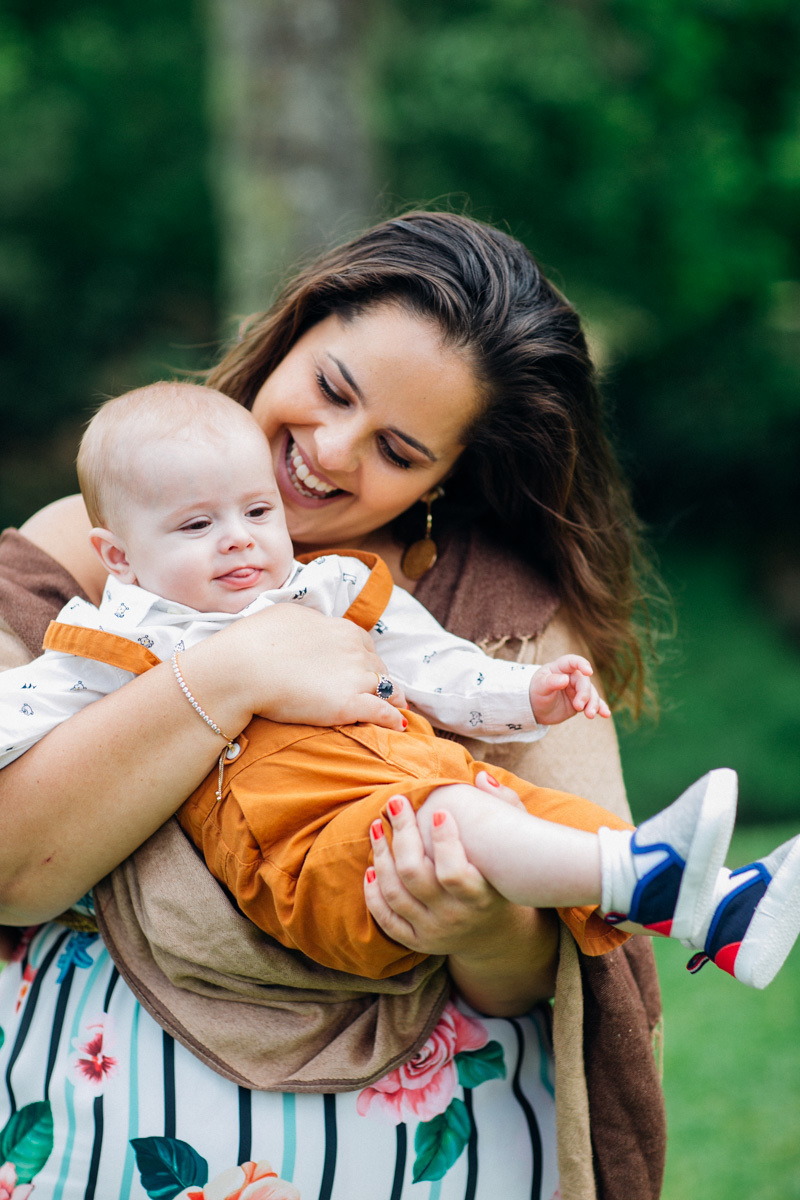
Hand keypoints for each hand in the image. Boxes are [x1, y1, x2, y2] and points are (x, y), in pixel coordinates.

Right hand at [213, 604, 407, 730]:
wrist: (242, 667)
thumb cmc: (256, 640)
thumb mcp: (289, 616)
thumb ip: (310, 623)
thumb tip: (313, 626)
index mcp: (343, 629)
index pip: (365, 645)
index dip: (366, 660)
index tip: (365, 671)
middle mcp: (355, 650)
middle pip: (378, 667)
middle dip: (380, 680)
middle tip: (383, 694)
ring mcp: (355, 677)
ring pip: (386, 689)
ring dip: (392, 699)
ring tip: (397, 710)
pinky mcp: (349, 704)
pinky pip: (382, 713)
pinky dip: (392, 719)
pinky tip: (397, 726)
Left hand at [364, 776, 518, 958]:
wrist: (498, 934)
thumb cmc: (504, 878)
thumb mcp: (516, 848)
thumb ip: (505, 808)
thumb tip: (480, 776)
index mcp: (481, 897)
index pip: (453, 872)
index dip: (443, 841)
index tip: (435, 811)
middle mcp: (455, 917)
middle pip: (415, 875)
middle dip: (402, 834)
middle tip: (395, 803)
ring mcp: (433, 931)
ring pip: (395, 893)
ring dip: (381, 856)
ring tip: (376, 827)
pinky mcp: (417, 941)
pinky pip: (387, 919)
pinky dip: (373, 893)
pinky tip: (371, 866)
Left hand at [529, 653, 610, 724]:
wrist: (536, 709)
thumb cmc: (536, 693)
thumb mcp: (539, 687)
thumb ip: (551, 682)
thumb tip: (565, 679)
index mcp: (560, 668)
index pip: (572, 662)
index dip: (581, 664)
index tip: (588, 671)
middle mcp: (572, 676)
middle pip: (584, 682)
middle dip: (584, 694)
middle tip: (578, 707)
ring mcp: (578, 689)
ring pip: (591, 694)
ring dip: (593, 704)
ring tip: (590, 715)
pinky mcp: (582, 701)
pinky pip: (593, 703)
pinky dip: (600, 708)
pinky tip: (606, 714)